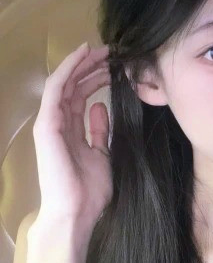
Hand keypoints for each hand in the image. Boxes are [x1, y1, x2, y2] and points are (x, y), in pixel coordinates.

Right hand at [32, 42, 112, 225]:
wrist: (77, 211)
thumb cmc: (90, 189)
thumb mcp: (102, 154)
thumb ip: (100, 131)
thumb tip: (100, 107)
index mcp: (72, 131)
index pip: (82, 98)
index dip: (96, 80)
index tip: (114, 68)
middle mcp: (60, 123)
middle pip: (74, 88)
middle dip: (91, 69)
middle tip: (111, 55)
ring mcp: (51, 123)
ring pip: (65, 84)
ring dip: (82, 65)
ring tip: (102, 51)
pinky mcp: (47, 124)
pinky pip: (58, 90)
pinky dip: (69, 70)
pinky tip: (83, 55)